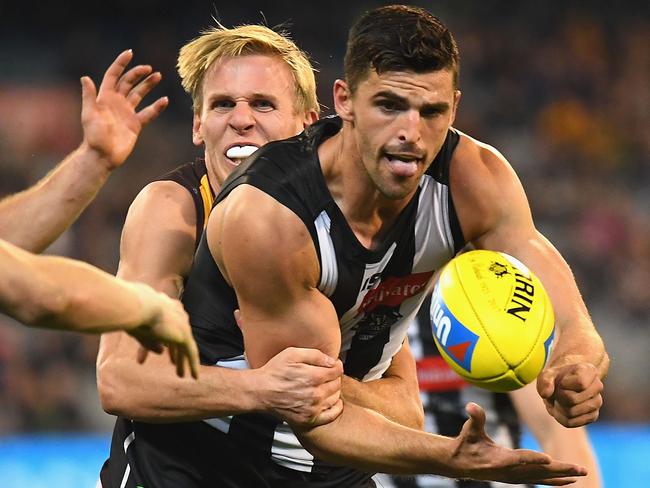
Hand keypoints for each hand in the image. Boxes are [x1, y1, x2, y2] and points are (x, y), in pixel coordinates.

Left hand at [79, 49, 168, 168]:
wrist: (103, 156)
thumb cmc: (93, 137)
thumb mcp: (89, 115)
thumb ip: (89, 96)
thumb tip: (86, 78)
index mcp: (105, 97)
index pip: (114, 76)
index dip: (121, 64)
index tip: (130, 53)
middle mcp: (117, 103)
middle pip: (129, 82)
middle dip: (138, 73)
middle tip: (150, 69)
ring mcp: (127, 113)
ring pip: (139, 94)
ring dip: (148, 85)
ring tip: (158, 76)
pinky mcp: (136, 124)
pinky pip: (148, 113)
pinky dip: (157, 107)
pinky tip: (164, 100)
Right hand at [128, 290, 199, 379]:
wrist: (138, 306)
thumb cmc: (131, 315)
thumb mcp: (139, 331)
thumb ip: (150, 341)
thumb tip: (161, 352)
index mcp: (165, 306)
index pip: (162, 327)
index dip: (160, 340)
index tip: (161, 350)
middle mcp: (176, 313)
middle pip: (176, 336)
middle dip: (175, 350)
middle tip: (174, 363)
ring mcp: (182, 324)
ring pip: (185, 345)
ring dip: (183, 361)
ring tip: (181, 375)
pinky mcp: (184, 335)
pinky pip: (191, 353)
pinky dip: (193, 365)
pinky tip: (194, 376)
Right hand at [256, 347, 343, 426]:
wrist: (261, 391)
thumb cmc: (275, 371)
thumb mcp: (292, 353)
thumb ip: (315, 355)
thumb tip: (332, 361)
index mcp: (314, 377)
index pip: (337, 370)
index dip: (336, 365)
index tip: (332, 365)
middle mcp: (316, 394)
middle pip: (337, 384)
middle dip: (334, 377)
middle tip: (326, 375)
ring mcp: (313, 408)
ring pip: (336, 397)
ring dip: (333, 391)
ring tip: (325, 386)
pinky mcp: (309, 419)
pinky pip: (331, 415)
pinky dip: (336, 408)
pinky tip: (331, 401)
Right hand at [452, 403, 586, 485]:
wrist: (460, 464)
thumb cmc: (465, 444)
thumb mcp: (469, 430)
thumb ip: (475, 418)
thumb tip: (471, 405)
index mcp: (499, 460)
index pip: (519, 459)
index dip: (533, 458)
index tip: (549, 458)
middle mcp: (510, 472)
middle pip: (539, 471)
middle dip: (560, 470)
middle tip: (580, 469)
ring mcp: (515, 477)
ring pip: (543, 477)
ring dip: (563, 475)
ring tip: (581, 473)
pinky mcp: (517, 477)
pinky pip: (540, 480)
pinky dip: (555, 480)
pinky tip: (569, 480)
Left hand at [537, 362, 603, 426]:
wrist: (562, 385)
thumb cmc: (556, 378)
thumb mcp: (547, 374)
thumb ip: (544, 380)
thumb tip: (545, 394)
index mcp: (590, 370)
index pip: (581, 383)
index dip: (564, 384)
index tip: (560, 382)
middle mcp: (597, 386)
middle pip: (573, 399)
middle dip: (558, 397)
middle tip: (556, 392)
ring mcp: (597, 402)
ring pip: (571, 412)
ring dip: (558, 408)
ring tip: (558, 400)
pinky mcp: (593, 416)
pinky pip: (572, 422)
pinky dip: (561, 417)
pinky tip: (561, 409)